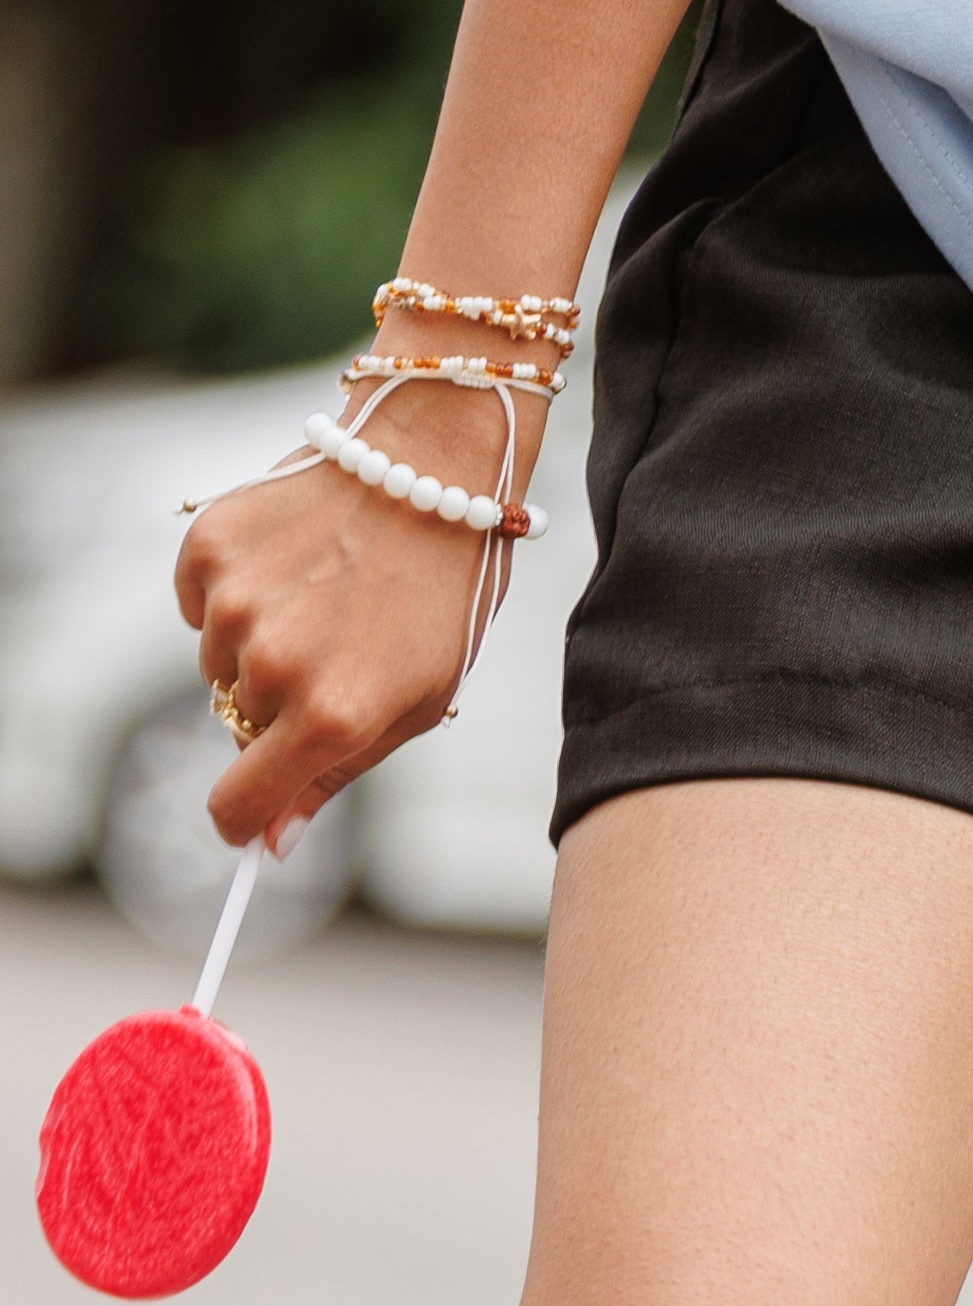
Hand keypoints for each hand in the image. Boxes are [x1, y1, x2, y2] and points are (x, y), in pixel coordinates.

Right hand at [176, 393, 538, 854]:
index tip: (252, 807)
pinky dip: (233, 588)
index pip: (236, 806)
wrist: (433, 460)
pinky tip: (294, 554)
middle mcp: (275, 666)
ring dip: (259, 639)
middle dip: (278, 702)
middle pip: (237, 726)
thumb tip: (269, 846)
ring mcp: (236, 604)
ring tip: (327, 588)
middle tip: (341, 641)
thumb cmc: (441, 584)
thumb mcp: (423, 694)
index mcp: (333, 715)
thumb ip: (339, 776)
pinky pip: (198, 602)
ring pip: (218, 661)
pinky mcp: (210, 546)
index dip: (242, 814)